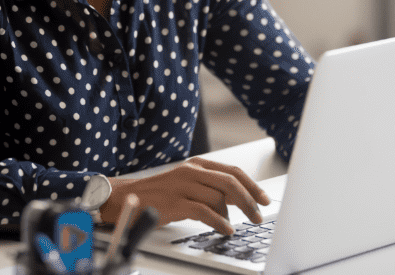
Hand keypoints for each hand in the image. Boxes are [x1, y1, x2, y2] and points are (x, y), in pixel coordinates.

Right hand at [99, 157, 270, 234]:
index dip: (252, 186)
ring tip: (233, 226)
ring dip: (232, 215)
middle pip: (230, 182)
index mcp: (198, 165)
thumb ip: (212, 188)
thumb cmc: (161, 194)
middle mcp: (192, 171)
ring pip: (219, 197)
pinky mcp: (176, 202)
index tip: (264, 199)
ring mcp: (183, 186)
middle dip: (249, 200)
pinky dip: (219, 222)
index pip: (233, 171)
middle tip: (258, 215)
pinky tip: (225, 229)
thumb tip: (238, 200)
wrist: (129, 198)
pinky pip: (204, 212)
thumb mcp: (189, 184)